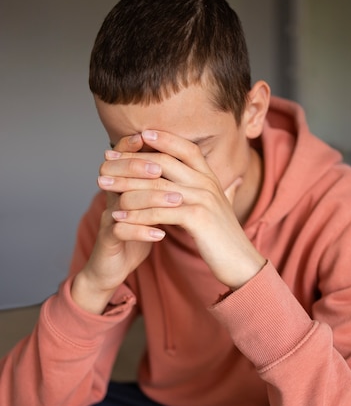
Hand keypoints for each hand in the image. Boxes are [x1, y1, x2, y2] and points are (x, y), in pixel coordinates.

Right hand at [71, 134, 164, 312]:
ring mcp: (108, 219)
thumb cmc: (135, 235)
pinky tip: (160, 234)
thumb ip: (160, 187)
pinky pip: (121, 231)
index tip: (154, 137)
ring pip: (123, 201)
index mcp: (121, 187)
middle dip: (139, 167)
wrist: (113, 268)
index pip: (122, 157)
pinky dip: (141, 231)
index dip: (134, 146)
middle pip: (116, 172)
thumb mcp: (149, 208)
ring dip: (150, 199)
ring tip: (175, 202)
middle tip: (163, 169)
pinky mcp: (107, 241)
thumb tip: (186, 167)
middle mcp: (111, 198)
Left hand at [98, 129, 265, 288]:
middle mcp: (208, 184)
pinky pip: (159, 212)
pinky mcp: (197, 219)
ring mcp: (203, 200)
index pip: (186, 148)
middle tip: (106, 159)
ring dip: (126, 185)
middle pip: (164, 162)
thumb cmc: (224, 238)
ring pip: (156, 186)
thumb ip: (217, 191)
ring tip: (102, 185)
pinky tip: (117, 216)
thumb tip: (226, 182)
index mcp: (212, 178)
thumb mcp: (219, 208)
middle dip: (132, 159)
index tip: (138, 134)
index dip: (163, 138)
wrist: (241, 263)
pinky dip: (136, 214)